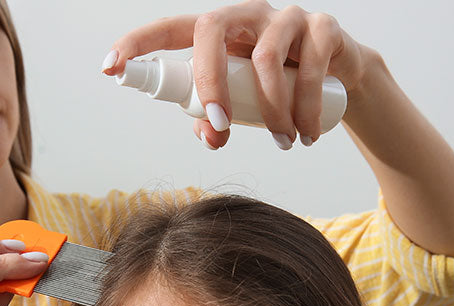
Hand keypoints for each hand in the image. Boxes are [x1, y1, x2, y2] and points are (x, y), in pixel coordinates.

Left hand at [102, 0, 375, 149]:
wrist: (342, 78)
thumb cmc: (278, 88)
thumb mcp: (241, 103)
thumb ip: (215, 116)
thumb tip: (207, 135)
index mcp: (218, 32)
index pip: (170, 29)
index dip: (137, 44)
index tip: (110, 68)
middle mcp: (246, 14)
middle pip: (211, 29)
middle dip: (209, 82)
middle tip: (221, 127)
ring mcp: (285, 16)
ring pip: (267, 57)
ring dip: (271, 109)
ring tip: (283, 143)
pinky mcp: (323, 28)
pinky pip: (311, 65)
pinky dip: (307, 106)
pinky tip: (307, 134)